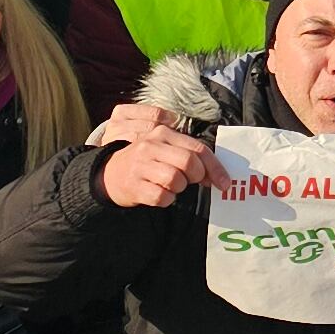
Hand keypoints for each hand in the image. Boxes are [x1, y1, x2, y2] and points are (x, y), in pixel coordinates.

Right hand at [95, 105, 218, 208]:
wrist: (110, 174)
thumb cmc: (147, 162)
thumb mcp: (165, 149)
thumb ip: (190, 155)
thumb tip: (217, 176)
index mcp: (163, 133)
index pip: (198, 149)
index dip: (215, 168)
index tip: (224, 183)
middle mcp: (150, 146)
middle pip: (189, 163)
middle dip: (197, 177)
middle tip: (192, 181)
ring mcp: (140, 165)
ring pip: (176, 180)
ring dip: (179, 188)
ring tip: (170, 186)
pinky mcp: (134, 185)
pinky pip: (162, 198)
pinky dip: (166, 200)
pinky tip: (159, 194)